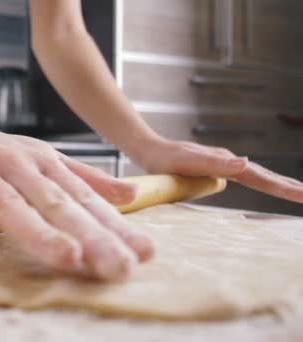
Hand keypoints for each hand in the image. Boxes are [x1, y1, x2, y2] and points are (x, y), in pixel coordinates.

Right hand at [0, 122, 153, 279]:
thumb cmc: (2, 152)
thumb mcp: (48, 159)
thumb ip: (87, 179)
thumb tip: (133, 195)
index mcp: (47, 165)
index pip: (84, 200)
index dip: (114, 226)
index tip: (143, 252)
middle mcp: (20, 167)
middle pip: (56, 205)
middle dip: (90, 236)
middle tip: (118, 266)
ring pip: (12, 204)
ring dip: (38, 231)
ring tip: (68, 258)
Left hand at [135, 138, 302, 202]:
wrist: (147, 150)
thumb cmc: (163, 160)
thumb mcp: (187, 163)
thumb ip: (215, 164)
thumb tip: (247, 164)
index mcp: (225, 163)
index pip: (260, 178)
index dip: (282, 188)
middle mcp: (227, 162)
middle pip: (263, 175)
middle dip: (287, 186)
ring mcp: (222, 164)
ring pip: (256, 174)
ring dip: (277, 182)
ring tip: (296, 190)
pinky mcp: (214, 167)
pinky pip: (243, 176)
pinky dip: (260, 180)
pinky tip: (261, 181)